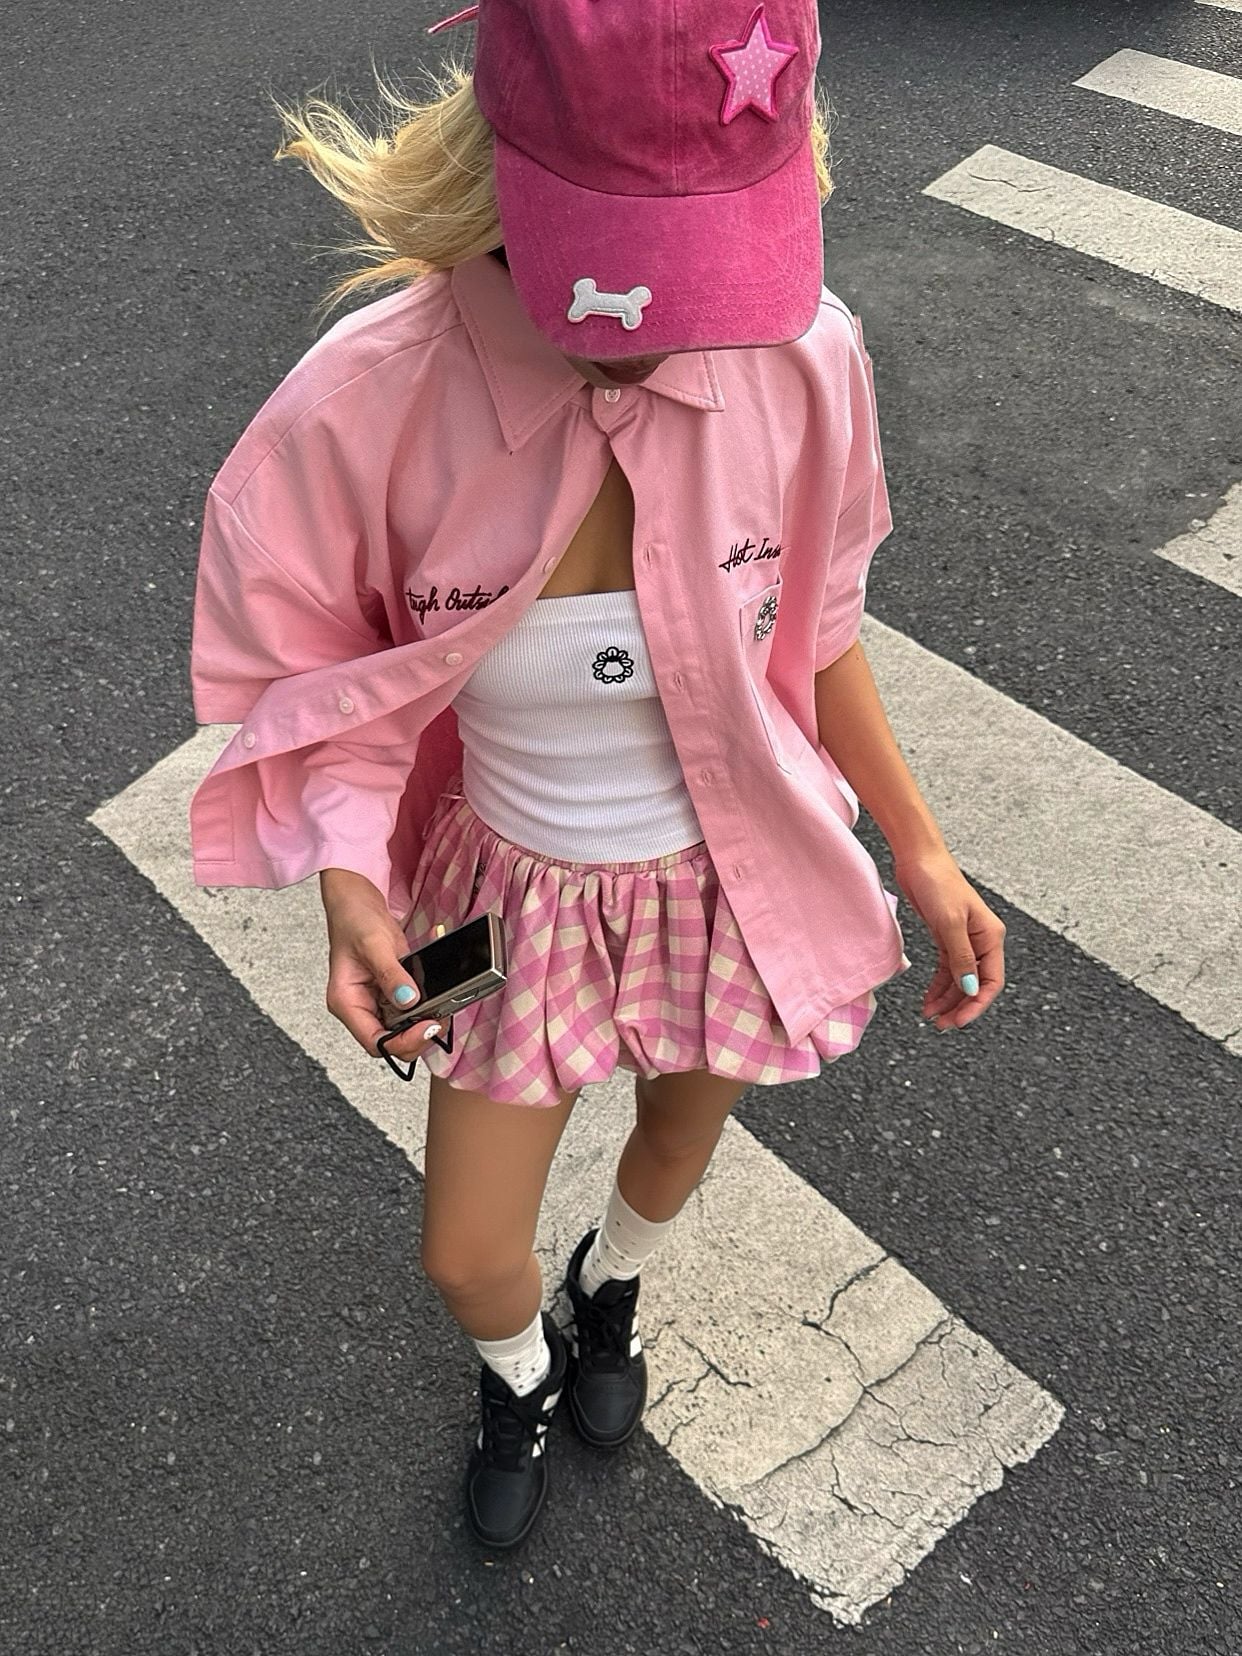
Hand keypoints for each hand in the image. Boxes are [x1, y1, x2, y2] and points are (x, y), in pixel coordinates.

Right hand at [320, 869, 442, 1063]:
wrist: (357, 901)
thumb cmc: (354, 920)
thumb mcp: (374, 945)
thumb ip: (391, 975)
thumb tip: (409, 1001)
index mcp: (347, 1003)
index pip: (375, 1042)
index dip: (402, 1042)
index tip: (426, 1026)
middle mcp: (360, 1007)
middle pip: (391, 1041)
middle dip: (418, 1034)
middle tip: (440, 1018)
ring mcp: (376, 1001)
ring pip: (404, 1028)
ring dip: (425, 1020)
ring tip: (443, 1005)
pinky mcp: (391, 992)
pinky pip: (411, 1008)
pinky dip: (427, 1004)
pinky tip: (439, 993)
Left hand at [892, 849, 1005, 1030]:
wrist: (918, 860)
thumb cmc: (938, 884)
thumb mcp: (950, 923)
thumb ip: (961, 958)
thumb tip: (970, 989)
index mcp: (991, 937)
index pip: (991, 982)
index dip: (977, 1005)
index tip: (959, 1022)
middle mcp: (981, 941)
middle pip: (975, 985)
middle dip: (960, 1007)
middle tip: (941, 1025)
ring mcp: (964, 940)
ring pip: (959, 980)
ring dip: (947, 1000)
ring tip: (930, 1016)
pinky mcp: (946, 937)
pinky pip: (946, 970)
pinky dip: (938, 986)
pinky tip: (928, 1000)